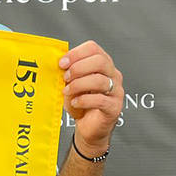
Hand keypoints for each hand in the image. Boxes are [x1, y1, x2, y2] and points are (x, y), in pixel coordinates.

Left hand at [60, 40, 122, 155]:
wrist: (89, 127)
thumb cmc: (81, 103)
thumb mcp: (72, 84)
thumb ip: (68, 73)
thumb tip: (59, 64)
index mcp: (103, 64)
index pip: (93, 48)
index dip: (76, 53)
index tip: (62, 63)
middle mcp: (112, 75)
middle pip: (100, 61)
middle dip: (78, 68)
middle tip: (65, 77)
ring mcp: (116, 91)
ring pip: (99, 80)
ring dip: (78, 85)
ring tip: (67, 91)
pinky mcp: (114, 107)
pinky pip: (100, 100)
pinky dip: (84, 100)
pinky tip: (75, 103)